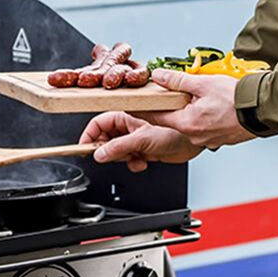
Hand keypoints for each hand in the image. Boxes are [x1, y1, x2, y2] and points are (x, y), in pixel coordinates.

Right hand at [79, 111, 202, 171]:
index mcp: (127, 114)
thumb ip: (118, 147)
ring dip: (122, 158)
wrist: (193, 144)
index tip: (84, 148)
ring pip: (116, 150)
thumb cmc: (176, 132)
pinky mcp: (143, 148)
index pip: (99, 122)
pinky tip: (142, 161)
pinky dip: (132, 163)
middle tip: (114, 156)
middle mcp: (130, 124)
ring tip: (133, 157)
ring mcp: (136, 137)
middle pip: (105, 138)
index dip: (90, 135)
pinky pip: (128, 158)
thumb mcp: (142, 139)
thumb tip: (99, 154)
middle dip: (108, 150)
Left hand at [141, 69, 255, 149]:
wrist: (263, 109)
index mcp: (187, 123)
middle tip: (156, 95)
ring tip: (186, 96)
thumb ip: (178, 81)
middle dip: (162, 108)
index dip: (142, 108)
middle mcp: (195, 135)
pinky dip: (196, 116)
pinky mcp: (218, 137)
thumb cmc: (237, 99)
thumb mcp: (203, 83)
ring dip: (182, 111)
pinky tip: (202, 105)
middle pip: (170, 121)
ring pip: (186, 123)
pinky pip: (200, 126)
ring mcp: (207, 138)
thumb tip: (159, 77)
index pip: (155, 116)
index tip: (131, 102)